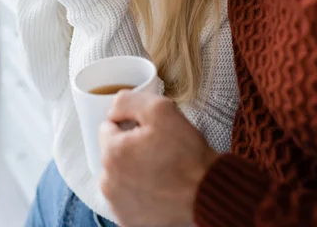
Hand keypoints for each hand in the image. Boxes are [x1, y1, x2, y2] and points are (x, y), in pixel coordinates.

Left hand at [99, 92, 217, 226]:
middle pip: (113, 151)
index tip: (149, 132)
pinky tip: (157, 187)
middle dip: (130, 147)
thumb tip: (113, 110)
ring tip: (159, 169)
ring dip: (133, 169)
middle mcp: (108, 182)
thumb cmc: (186, 153)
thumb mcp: (160, 109)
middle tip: (157, 149)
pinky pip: (127, 197)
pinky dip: (139, 191)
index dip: (130, 124)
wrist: (207, 192)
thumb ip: (128, 101)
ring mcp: (117, 205)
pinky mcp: (128, 220)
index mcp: (112, 152)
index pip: (108, 127)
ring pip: (119, 174)